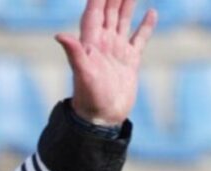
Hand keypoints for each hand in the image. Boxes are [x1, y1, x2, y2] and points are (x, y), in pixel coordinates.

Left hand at [55, 0, 156, 126]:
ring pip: (123, 20)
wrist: (102, 118)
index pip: (95, 11)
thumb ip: (74, 53)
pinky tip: (151, 12)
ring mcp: (117, 51)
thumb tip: (59, 35)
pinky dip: (146, 25)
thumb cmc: (90, 97)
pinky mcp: (130, 61)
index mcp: (91, 43)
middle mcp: (103, 44)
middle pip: (109, 11)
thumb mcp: (83, 73)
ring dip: (128, 4)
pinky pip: (139, 38)